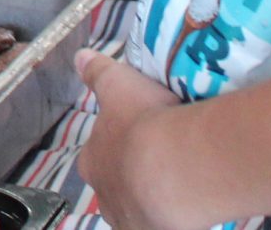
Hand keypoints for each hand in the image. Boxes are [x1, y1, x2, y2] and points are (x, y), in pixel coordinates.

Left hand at [75, 49, 202, 229]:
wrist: (176, 166)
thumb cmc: (143, 122)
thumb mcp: (119, 84)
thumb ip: (98, 72)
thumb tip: (80, 57)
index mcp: (92, 161)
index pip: (99, 156)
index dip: (119, 147)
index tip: (141, 139)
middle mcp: (105, 196)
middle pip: (118, 186)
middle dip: (135, 177)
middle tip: (164, 162)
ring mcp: (130, 221)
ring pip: (138, 210)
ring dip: (155, 199)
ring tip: (182, 183)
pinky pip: (161, 225)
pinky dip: (172, 217)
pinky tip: (190, 206)